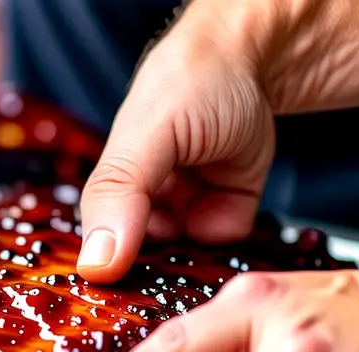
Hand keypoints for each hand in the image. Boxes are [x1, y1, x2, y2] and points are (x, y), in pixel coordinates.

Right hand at [76, 5, 275, 282]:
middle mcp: (144, 199)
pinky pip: (222, 243)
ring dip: (195, 246)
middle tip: (174, 240)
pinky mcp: (226, 209)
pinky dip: (227, 227)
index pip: (100, 242)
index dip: (110, 268)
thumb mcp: (147, 134)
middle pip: (142, 258)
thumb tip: (94, 264)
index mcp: (113, 182)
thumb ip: (120, 193)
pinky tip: (229, 198)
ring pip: (183, 256)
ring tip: (203, 209)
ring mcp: (186, 206)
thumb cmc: (195, 80)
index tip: (123, 287)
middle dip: (157, 261)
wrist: (264, 56)